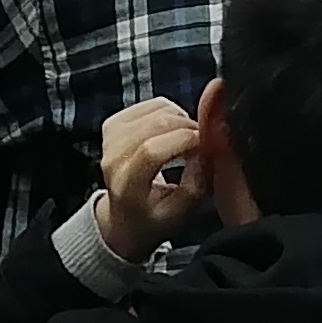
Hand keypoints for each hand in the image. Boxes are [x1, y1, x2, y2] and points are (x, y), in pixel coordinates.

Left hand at [91, 99, 204, 259]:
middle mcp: (113, 158)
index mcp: (126, 186)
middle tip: (204, 143)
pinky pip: (152, 104)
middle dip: (189, 127)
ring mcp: (110, 137)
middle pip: (156, 124)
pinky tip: (175, 132)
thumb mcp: (182, 212)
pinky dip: (171, 112)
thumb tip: (211, 144)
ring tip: (188, 141)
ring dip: (182, 120)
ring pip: (157, 110)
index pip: (151, 151)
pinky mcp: (114, 122)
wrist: (123, 218)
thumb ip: (198, 180)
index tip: (207, 145)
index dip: (185, 140)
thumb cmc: (155, 219)